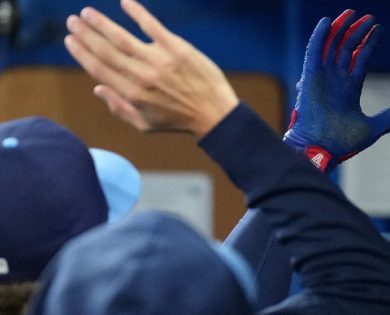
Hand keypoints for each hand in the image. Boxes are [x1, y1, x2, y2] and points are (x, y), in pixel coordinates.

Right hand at [64, 0, 238, 136]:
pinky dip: (138, 13)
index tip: (70, 40)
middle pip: (105, 50)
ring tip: (87, 13)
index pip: (98, 68)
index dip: (81, 52)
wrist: (216, 115)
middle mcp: (142, 77)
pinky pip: (153, 26)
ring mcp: (160, 61)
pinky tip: (125, 2)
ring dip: (102, 23)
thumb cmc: (179, 121)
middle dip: (85, 34)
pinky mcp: (178, 49)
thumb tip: (97, 89)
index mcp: (132, 94)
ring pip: (122, 37)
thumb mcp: (145, 124)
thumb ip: (119, 108)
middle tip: (73, 21)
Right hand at [284, 10, 389, 171]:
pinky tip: (328, 22)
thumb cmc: (343, 141)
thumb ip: (387, 119)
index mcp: (349, 88)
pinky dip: (320, 36)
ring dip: (341, 29)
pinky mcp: (310, 76)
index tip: (379, 29)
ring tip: (352, 14)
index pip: (360, 58)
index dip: (369, 43)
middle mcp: (336, 78)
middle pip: (347, 48)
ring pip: (332, 45)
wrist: (321, 148)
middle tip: (368, 17)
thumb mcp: (372, 128)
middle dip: (358, 32)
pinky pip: (314, 51)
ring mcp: (323, 76)